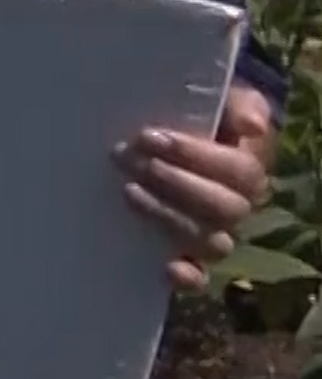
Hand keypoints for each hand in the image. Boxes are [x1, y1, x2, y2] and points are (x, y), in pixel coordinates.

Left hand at [119, 85, 278, 289]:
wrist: (164, 140)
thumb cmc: (196, 119)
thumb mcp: (221, 101)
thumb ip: (238, 105)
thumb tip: (252, 125)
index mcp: (247, 172)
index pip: (238, 171)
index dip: (194, 155)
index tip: (149, 136)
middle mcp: (234, 208)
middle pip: (225, 209)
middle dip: (175, 183)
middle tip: (130, 161)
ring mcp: (210, 234)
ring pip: (210, 241)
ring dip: (169, 218)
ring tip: (127, 192)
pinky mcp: (184, 254)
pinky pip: (199, 277)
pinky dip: (188, 277)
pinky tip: (167, 268)